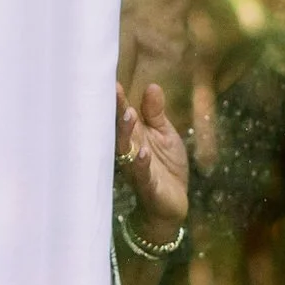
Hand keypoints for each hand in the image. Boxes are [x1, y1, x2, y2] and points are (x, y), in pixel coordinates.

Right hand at [114, 80, 188, 242]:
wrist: (172, 204)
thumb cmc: (165, 167)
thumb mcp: (165, 135)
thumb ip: (156, 114)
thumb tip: (152, 86)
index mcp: (135, 136)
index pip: (123, 115)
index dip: (118, 99)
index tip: (112, 80)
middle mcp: (130, 151)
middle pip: (120, 129)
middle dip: (117, 111)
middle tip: (114, 92)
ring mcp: (137, 169)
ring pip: (126, 150)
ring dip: (126, 133)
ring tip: (129, 115)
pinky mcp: (148, 187)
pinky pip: (142, 175)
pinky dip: (141, 164)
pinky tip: (143, 153)